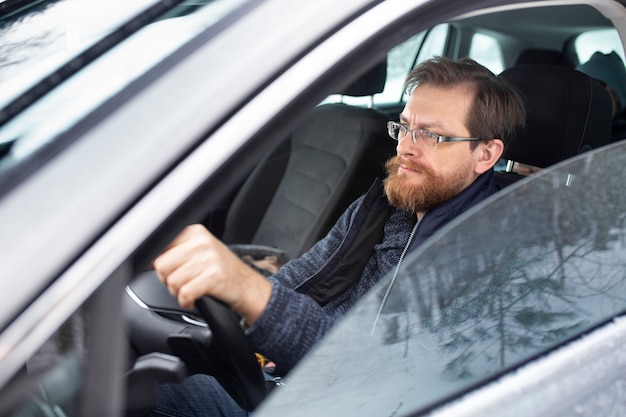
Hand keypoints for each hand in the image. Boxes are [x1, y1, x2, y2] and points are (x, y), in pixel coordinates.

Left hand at [153, 224, 271, 324]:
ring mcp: (209, 259)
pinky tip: (195, 299)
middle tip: (183, 283)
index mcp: (195, 233)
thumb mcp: (200, 252)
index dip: (161, 264)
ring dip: (178, 293)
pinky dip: (187, 302)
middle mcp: (202, 242)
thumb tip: (146, 259)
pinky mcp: (214, 277)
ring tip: (191, 290)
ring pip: (172, 281)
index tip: (169, 271)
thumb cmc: (221, 271)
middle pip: (161, 265)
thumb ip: (176, 251)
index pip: (160, 245)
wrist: (248, 287)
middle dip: (167, 280)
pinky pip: (184, 294)